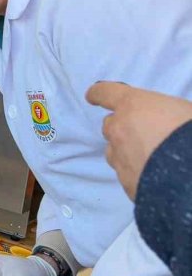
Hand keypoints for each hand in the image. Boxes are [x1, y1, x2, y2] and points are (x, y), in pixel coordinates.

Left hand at [86, 82, 191, 199]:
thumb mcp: (185, 110)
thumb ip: (165, 113)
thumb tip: (168, 121)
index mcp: (133, 106)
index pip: (105, 93)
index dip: (98, 94)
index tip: (92, 96)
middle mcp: (118, 130)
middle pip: (110, 125)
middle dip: (121, 127)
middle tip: (142, 132)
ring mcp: (119, 158)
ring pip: (114, 151)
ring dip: (125, 151)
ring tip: (148, 157)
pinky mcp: (126, 182)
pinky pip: (126, 174)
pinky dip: (136, 173)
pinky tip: (154, 177)